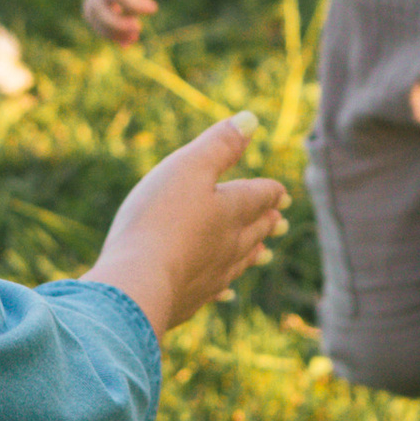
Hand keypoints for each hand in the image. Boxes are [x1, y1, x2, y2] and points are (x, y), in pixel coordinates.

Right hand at [83, 0, 176, 43]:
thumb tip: (128, 16)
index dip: (135, 5)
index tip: (154, 8)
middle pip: (97, 4)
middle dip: (117, 24)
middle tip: (138, 32)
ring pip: (91, 12)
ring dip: (109, 30)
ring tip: (132, 40)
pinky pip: (96, 12)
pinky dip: (109, 27)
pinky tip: (126, 39)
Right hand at [91, 115, 289, 337]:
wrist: (136, 285)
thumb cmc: (159, 219)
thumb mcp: (188, 167)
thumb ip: (219, 145)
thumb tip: (251, 119)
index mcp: (231, 210)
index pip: (259, 197)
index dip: (271, 191)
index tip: (282, 194)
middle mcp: (228, 245)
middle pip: (254, 231)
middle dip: (267, 223)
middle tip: (280, 222)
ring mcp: (210, 276)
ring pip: (239, 262)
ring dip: (253, 254)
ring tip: (263, 254)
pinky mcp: (189, 301)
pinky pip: (215, 292)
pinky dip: (224, 288)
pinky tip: (225, 294)